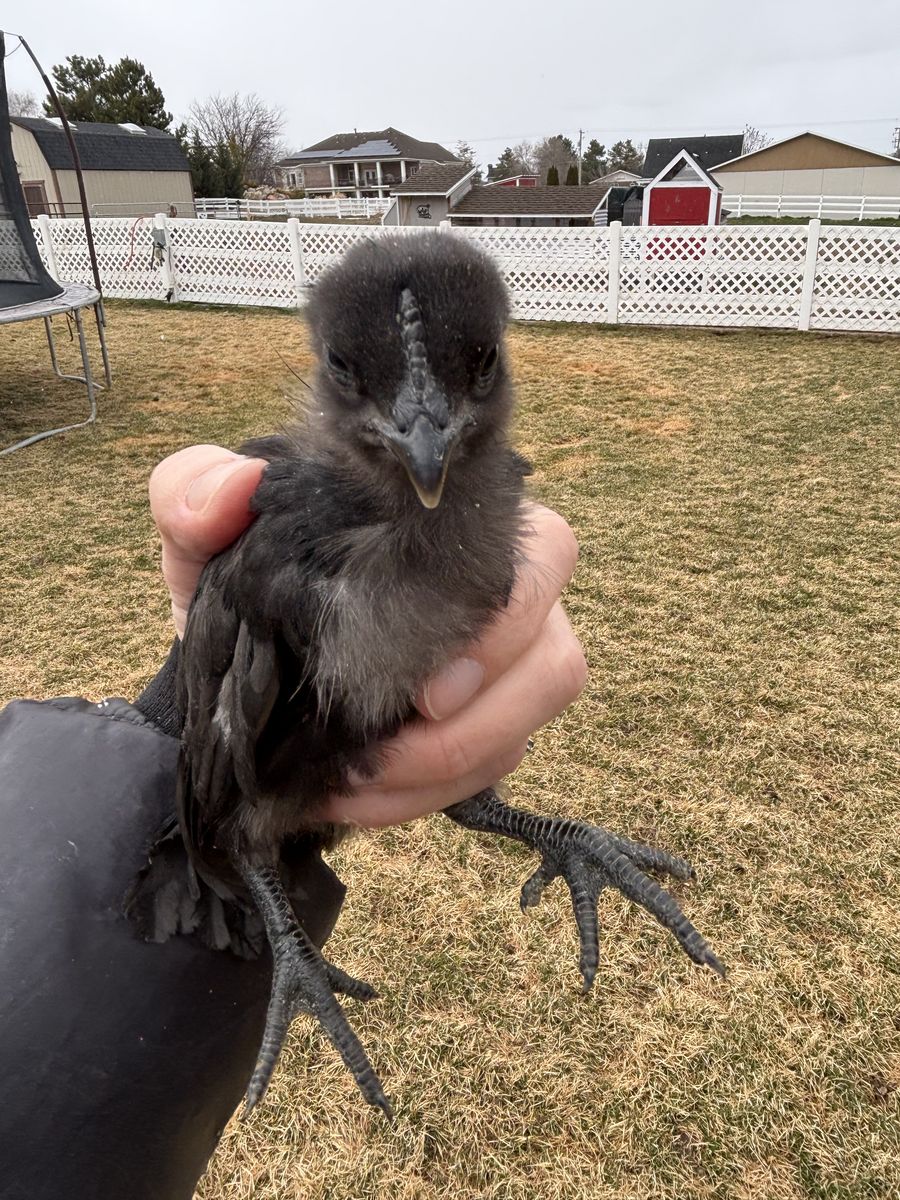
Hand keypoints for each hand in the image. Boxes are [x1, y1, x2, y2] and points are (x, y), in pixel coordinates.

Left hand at [150, 446, 586, 828]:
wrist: (240, 657)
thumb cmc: (242, 578)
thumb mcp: (203, 533)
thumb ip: (193, 492)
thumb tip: (231, 491)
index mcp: (459, 528)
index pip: (546, 554)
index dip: (508, 625)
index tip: (427, 688)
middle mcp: (505, 597)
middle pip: (558, 660)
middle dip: (479, 722)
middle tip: (386, 749)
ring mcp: (503, 670)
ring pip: (527, 731)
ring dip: (447, 769)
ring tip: (354, 783)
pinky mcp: (483, 729)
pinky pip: (492, 771)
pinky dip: (424, 796)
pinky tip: (357, 797)